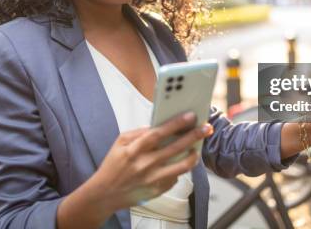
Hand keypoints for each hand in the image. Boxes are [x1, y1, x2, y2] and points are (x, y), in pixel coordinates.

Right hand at [88, 112, 213, 213]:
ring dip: (193, 156)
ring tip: (197, 148)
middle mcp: (145, 165)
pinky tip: (181, 162)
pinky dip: (180, 169)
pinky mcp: (157, 190)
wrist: (105, 194)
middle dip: (193, 136)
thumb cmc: (113, 164)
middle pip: (175, 148)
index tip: (190, 116)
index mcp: (134, 150)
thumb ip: (139, 132)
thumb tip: (159, 125)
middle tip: (206, 128)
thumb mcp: (120, 143)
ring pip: (181, 166)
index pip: (158, 134)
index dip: (175, 124)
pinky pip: (175, 177)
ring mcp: (152, 179)